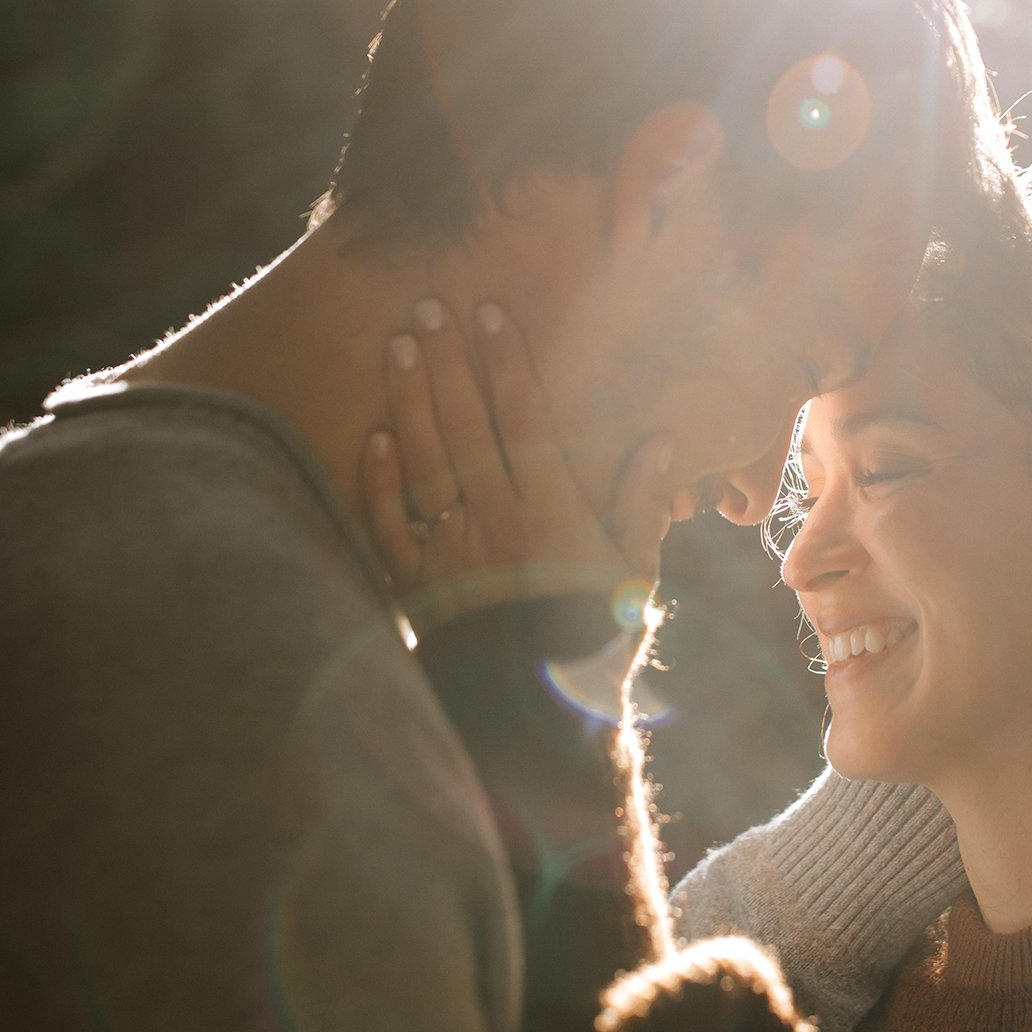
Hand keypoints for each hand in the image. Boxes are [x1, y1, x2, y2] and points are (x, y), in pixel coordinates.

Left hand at [362, 298, 675, 623]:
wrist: (534, 726)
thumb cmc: (596, 646)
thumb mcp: (634, 574)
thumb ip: (640, 503)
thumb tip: (658, 441)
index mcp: (550, 509)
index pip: (524, 415)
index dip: (506, 359)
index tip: (490, 313)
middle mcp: (493, 519)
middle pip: (464, 422)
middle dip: (449, 359)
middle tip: (430, 305)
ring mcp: (447, 550)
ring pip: (421, 459)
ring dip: (409, 398)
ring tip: (399, 346)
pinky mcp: (414, 586)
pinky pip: (388, 524)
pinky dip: (377, 480)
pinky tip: (373, 437)